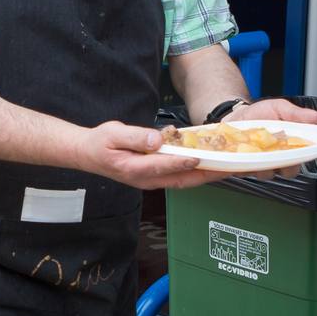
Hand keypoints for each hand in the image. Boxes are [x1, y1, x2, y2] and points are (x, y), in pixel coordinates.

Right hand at [77, 120, 227, 189]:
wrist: (88, 154)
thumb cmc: (100, 143)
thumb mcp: (112, 133)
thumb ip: (135, 137)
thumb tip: (156, 140)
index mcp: (134, 168)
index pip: (162, 166)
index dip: (181, 162)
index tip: (199, 158)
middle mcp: (146, 179)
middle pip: (181, 179)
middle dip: (206, 175)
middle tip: (228, 168)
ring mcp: (152, 181)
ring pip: (184, 181)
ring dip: (206, 176)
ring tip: (227, 168)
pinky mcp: (156, 177)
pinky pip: (180, 177)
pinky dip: (197, 172)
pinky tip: (210, 164)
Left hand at [222, 97, 316, 179]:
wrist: (237, 115)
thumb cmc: (260, 113)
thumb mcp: (279, 107)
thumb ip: (296, 114)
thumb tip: (316, 117)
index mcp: (290, 146)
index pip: (302, 159)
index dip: (301, 158)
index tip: (297, 152)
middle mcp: (278, 158)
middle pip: (288, 171)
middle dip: (284, 166)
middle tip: (278, 153)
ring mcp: (261, 163)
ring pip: (267, 174)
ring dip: (264, 165)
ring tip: (257, 151)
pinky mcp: (244, 165)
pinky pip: (246, 171)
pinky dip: (245, 163)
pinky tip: (242, 152)